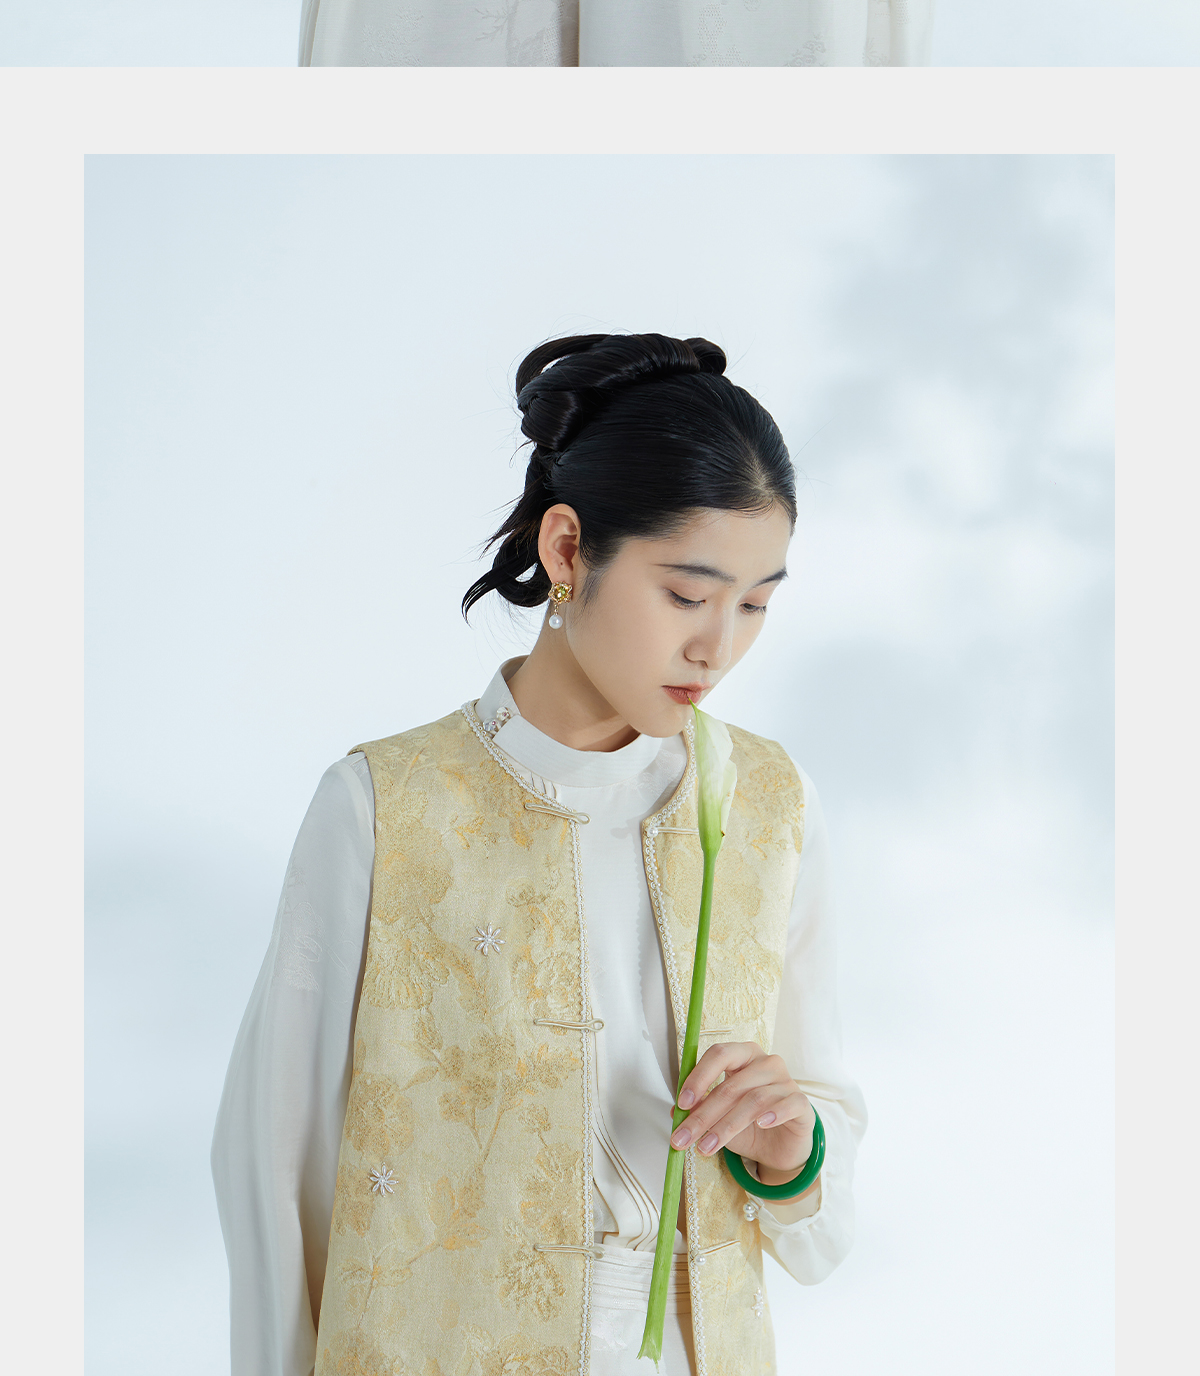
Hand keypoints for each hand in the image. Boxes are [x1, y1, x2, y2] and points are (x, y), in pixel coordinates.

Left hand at [669, 1041, 815, 1183]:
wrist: (780, 1147)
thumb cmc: (748, 1124)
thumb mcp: (719, 1117)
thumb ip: (700, 1108)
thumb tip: (675, 1111)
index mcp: (743, 1056)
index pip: (719, 1054)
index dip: (698, 1077)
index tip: (682, 1103)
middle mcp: (766, 1063)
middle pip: (731, 1085)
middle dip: (703, 1115)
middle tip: (684, 1137)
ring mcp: (786, 1081)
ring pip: (754, 1100)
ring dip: (726, 1126)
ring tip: (706, 1147)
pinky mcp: (802, 1103)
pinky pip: (789, 1104)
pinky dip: (773, 1113)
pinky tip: (761, 1124)